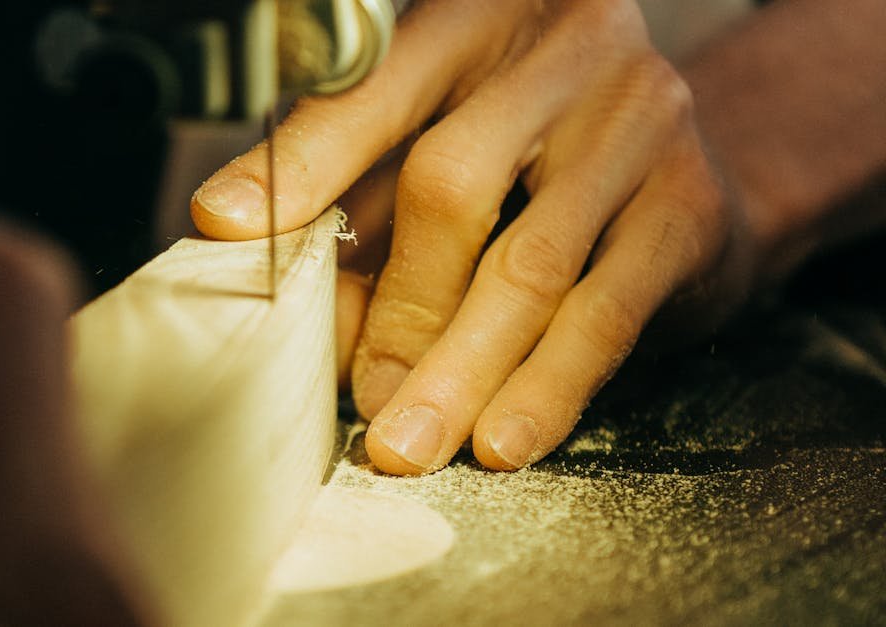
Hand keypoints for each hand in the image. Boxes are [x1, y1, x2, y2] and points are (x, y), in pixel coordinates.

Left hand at [192, 0, 747, 474]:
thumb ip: (367, 212)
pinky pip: (605, 313)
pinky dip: (546, 387)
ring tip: (411, 441)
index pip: (374, 91)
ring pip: (529, 267)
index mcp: (478, 23)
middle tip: (359, 396)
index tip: (226, 223)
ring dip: (460, 372)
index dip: (300, 163)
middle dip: (395, 308)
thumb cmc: (533, 158)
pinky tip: (505, 437)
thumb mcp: (437, 156)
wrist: (689, 162)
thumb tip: (303, 316)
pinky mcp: (688, 204)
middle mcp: (566, 54)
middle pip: (452, 185)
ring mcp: (639, 124)